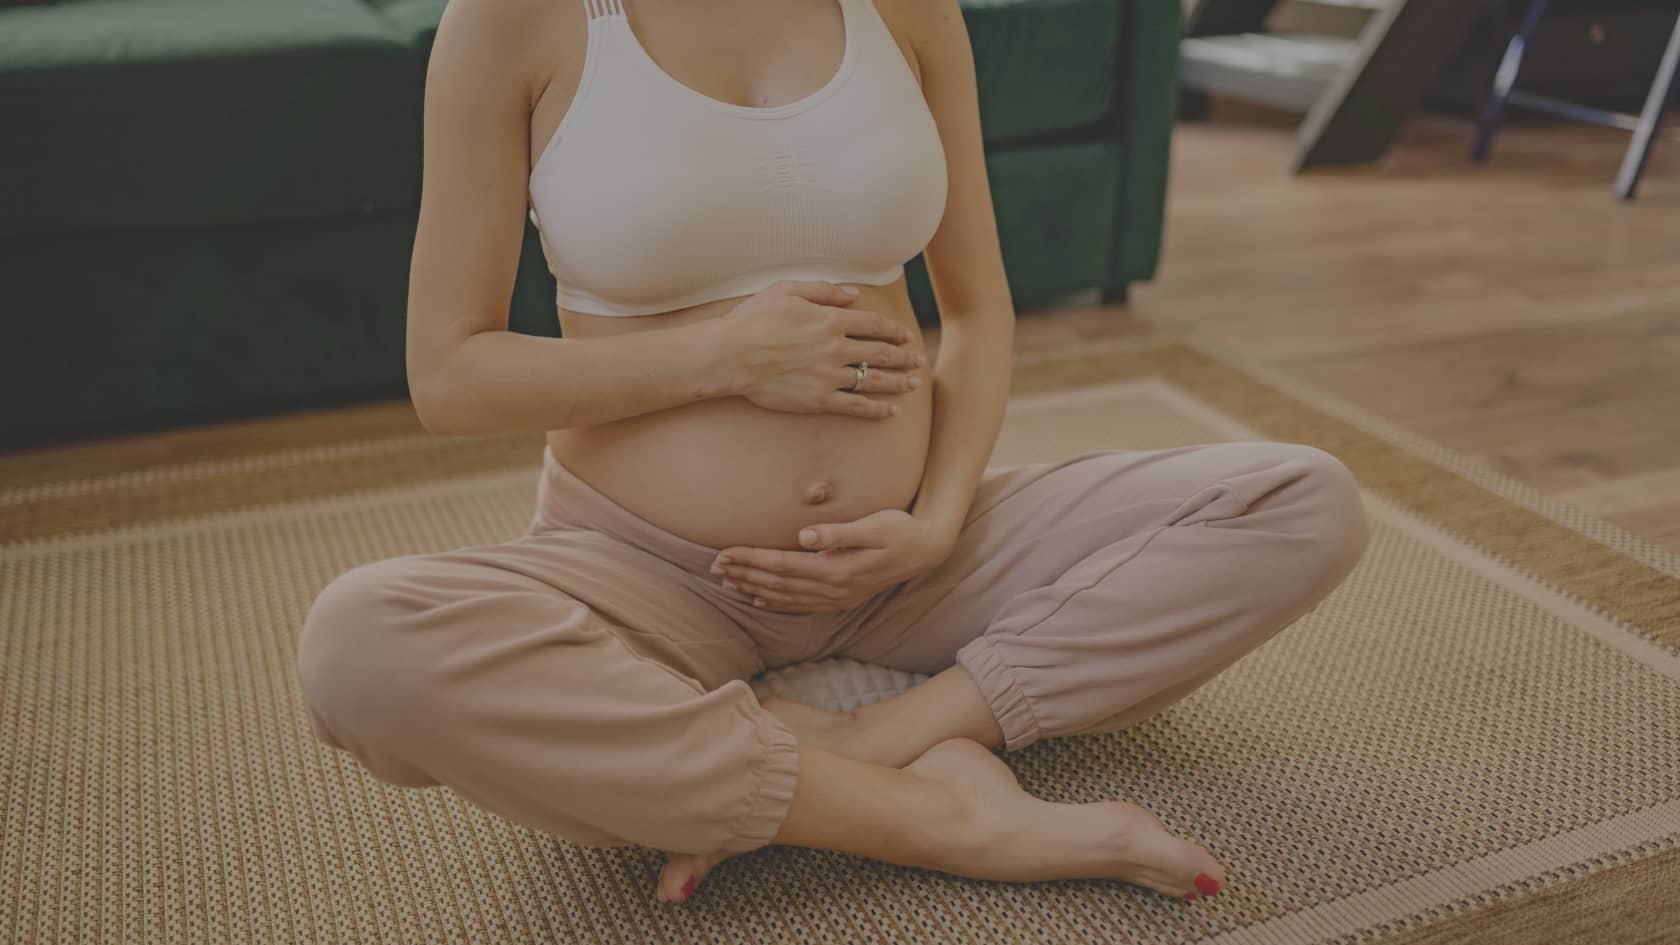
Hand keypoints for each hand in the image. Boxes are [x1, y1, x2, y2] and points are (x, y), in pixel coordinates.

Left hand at [709, 509, 952, 612]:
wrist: (927, 551)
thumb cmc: (901, 530)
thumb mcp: (876, 525)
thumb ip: (839, 532)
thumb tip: (805, 536)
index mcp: (837, 569)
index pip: (782, 564)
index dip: (751, 560)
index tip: (724, 553)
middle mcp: (833, 588)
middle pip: (777, 582)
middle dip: (743, 574)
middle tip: (712, 567)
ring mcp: (837, 597)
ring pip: (785, 595)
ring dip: (753, 587)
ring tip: (726, 582)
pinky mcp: (841, 597)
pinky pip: (800, 604)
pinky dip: (776, 601)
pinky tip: (758, 597)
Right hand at [711, 280, 925, 419]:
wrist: (730, 355)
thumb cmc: (754, 319)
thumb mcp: (788, 290)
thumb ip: (824, 291)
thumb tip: (853, 295)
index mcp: (830, 320)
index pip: (874, 326)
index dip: (894, 331)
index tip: (906, 336)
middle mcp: (836, 348)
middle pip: (881, 353)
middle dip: (903, 357)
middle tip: (918, 360)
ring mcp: (829, 376)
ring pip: (874, 380)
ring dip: (898, 382)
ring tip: (913, 384)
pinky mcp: (819, 400)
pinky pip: (855, 406)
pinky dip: (876, 409)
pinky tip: (891, 410)